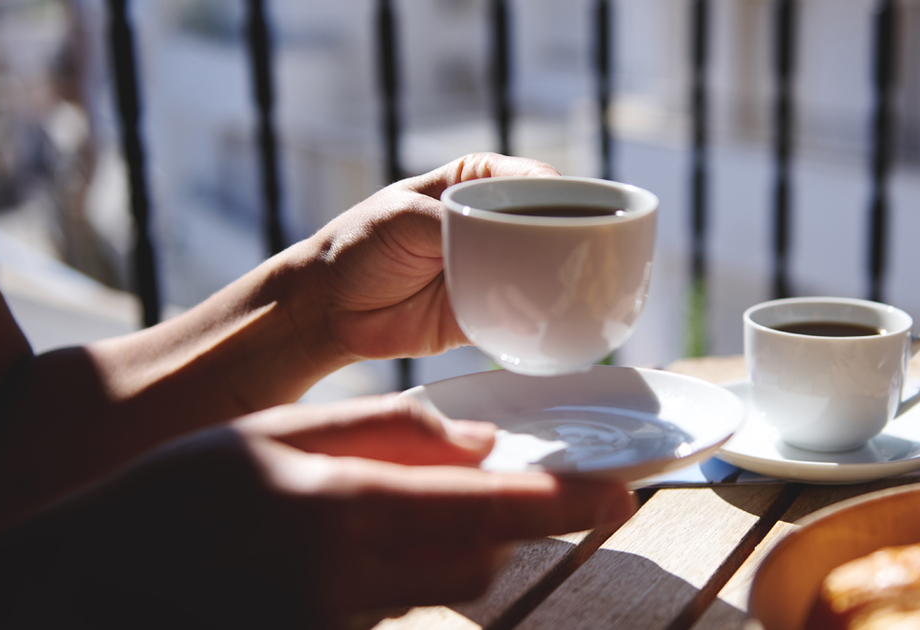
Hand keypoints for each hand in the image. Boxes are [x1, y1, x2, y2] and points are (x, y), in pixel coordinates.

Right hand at [0, 395, 634, 627]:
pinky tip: (334, 554)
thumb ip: (388, 432)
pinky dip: (398, 579)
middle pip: (483, 558)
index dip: (568, 505)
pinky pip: (397, 614)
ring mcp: (339, 629)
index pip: (493, 511)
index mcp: (344, 512)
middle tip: (464, 482)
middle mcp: (351, 585)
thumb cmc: (176, 496)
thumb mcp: (275, 433)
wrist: (87, 588)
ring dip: (444, 547)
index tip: (623, 494)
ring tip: (367, 512)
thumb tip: (483, 447)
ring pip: (445, 587)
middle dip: (496, 521)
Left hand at [295, 152, 559, 361]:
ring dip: (563, 285)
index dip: (564, 197)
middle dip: (574, 244)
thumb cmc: (359, 246)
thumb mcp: (406, 220)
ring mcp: (497, 270)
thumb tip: (509, 249)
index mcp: (478, 183)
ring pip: (547, 273)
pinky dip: (542, 322)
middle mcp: (496, 223)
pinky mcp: (492, 313)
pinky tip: (556, 327)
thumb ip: (455, 226)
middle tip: (590, 263)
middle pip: (553, 228)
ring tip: (582, 296)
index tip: (579, 219)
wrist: (329, 310)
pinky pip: (528, 317)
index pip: (537, 181)